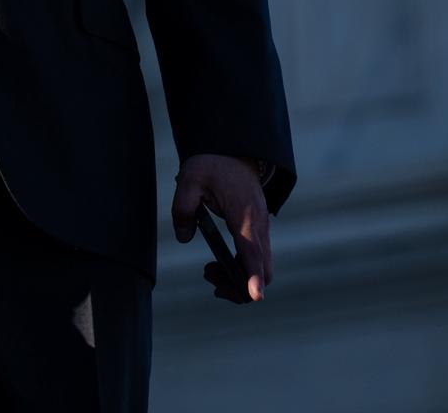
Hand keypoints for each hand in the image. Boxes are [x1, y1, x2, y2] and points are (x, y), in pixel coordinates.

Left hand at [173, 154, 271, 302]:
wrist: (234, 150)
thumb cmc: (212, 164)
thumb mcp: (189, 180)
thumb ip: (183, 209)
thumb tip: (183, 237)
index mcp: (244, 215)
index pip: (252, 253)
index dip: (253, 277)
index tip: (255, 297)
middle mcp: (260, 226)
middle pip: (264, 271)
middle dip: (239, 286)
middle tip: (209, 277)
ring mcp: (262, 229)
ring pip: (263, 268)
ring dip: (239, 279)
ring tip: (208, 272)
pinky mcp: (259, 231)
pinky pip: (257, 259)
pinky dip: (243, 269)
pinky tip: (218, 264)